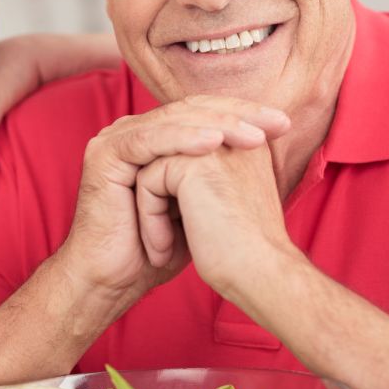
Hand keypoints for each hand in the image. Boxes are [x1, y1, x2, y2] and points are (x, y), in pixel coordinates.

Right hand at [56, 96, 289, 305]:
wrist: (115, 279)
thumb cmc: (156, 249)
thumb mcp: (198, 203)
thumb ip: (217, 172)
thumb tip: (264, 149)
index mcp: (153, 137)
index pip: (203, 113)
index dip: (244, 114)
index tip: (283, 124)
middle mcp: (133, 132)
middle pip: (191, 109)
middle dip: (238, 114)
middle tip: (277, 121)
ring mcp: (115, 139)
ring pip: (174, 120)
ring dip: (217, 125)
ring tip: (253, 134)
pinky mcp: (105, 155)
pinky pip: (149, 140)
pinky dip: (183, 139)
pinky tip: (213, 143)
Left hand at [133, 141, 296, 309]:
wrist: (262, 274)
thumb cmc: (245, 253)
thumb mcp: (225, 205)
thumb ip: (204, 182)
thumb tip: (169, 182)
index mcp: (245, 142)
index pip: (188, 151)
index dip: (174, 192)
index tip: (183, 233)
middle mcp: (234, 134)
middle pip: (169, 155)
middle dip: (158, 197)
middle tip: (160, 242)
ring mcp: (213, 144)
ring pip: (153, 168)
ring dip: (150, 211)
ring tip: (162, 248)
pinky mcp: (191, 164)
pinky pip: (147, 181)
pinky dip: (149, 218)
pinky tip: (163, 249)